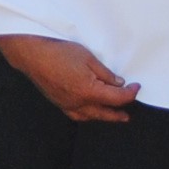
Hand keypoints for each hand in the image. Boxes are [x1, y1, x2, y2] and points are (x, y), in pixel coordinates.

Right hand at [0, 34, 139, 122]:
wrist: (32, 54)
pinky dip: (87, 115)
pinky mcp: (58, 102)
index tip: (136, 87)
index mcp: (89, 91)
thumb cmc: (58, 52)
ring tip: (112, 114)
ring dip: (103, 116)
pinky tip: (90, 111)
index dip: (130, 93)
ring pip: (90, 117)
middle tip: (128, 114)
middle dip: (119, 113)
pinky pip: (77, 115)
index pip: (117, 98)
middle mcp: (78, 103)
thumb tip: (117, 83)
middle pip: (105, 113)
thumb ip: (105, 73)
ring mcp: (67, 104)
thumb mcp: (88, 57)